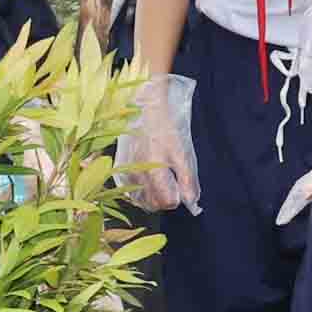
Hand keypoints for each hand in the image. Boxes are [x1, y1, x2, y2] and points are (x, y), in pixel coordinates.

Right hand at [117, 77, 198, 212]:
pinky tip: (147, 180)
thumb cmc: (167, 127)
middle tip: (172, 184)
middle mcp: (137, 175)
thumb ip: (188, 180)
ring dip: (152, 196)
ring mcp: (126, 172)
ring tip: (160, 181)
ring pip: (140, 199)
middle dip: (165, 198)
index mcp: (154, 172)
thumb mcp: (183, 153)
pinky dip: (139, 190)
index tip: (180, 187)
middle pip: (153, 204)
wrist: (145, 106)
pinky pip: (129, 190)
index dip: (178, 197)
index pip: (167, 202)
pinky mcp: (120, 167)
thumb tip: (192, 202)